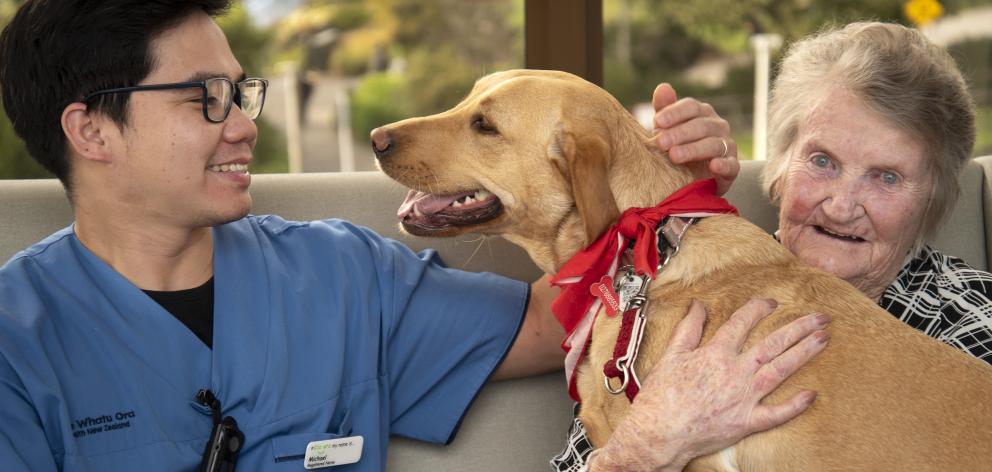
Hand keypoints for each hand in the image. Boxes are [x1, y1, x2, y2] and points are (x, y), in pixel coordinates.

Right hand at [591, 299, 829, 470]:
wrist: (659, 432)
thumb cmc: (660, 395)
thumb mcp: (671, 355)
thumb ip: (688, 328)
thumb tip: (698, 305)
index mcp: (715, 354)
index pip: (742, 323)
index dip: (759, 309)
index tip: (772, 303)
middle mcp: (735, 372)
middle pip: (772, 344)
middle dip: (799, 327)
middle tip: (821, 317)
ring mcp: (744, 398)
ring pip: (780, 371)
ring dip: (804, 353)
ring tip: (823, 339)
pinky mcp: (747, 421)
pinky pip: (776, 414)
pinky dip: (795, 405)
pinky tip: (812, 394)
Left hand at [653, 83, 738, 195]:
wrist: (690, 177)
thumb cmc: (676, 145)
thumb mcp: (666, 128)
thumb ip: (664, 108)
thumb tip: (663, 87)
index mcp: (701, 113)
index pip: (691, 107)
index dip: (675, 112)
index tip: (658, 121)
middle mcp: (717, 126)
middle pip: (700, 125)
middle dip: (679, 133)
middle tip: (660, 142)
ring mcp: (726, 146)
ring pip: (713, 145)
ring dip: (693, 149)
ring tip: (674, 156)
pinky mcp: (731, 168)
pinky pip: (732, 165)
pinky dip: (724, 165)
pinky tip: (713, 166)